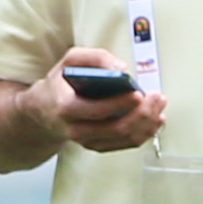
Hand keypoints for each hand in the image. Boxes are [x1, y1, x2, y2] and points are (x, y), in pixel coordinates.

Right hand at [26, 45, 165, 154]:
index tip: (139, 93)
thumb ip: (94, 58)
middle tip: (157, 98)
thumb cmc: (59, 84)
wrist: (43, 112)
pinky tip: (154, 121)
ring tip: (159, 108)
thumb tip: (121, 68)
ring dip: (147, 124)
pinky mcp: (97, 145)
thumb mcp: (69, 61)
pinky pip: (124, 144)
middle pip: (115, 128)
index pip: (97, 110)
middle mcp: (76, 129)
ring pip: (123, 139)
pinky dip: (143, 133)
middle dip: (141, 114)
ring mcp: (87, 141)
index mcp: (66, 107)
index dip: (120, 104)